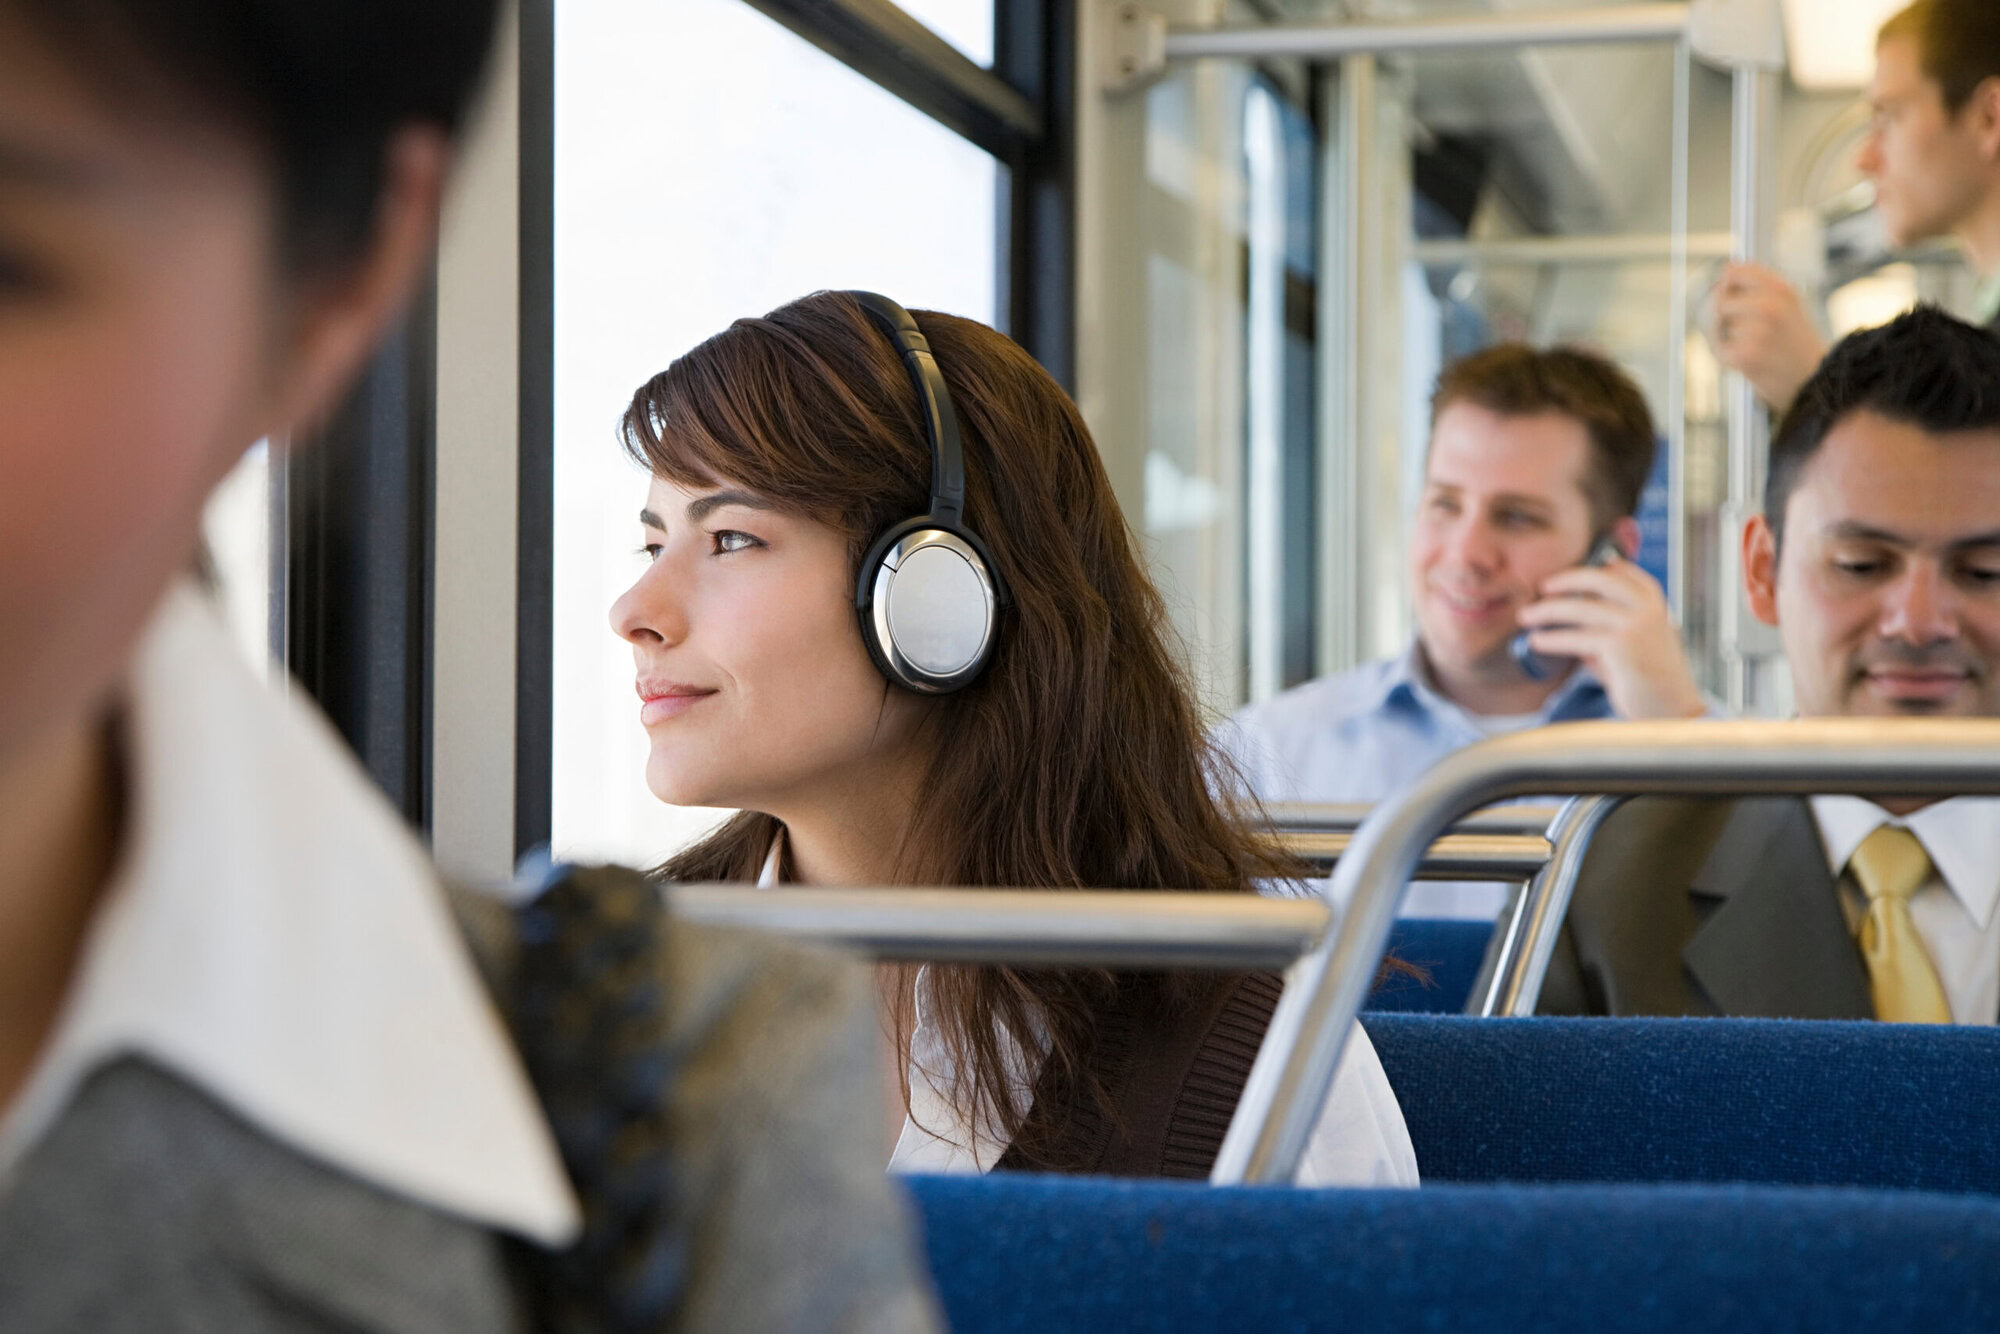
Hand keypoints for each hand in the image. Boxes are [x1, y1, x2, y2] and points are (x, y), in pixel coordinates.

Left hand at [1517, 558, 1705, 720]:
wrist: (1673, 709)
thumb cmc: (1649, 678)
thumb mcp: (1632, 641)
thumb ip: (1606, 626)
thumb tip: (1565, 619)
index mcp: (1654, 603)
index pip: (1623, 571)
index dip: (1594, 568)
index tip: (1569, 574)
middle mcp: (1647, 609)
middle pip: (1600, 579)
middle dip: (1567, 580)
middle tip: (1542, 587)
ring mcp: (1635, 625)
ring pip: (1581, 607)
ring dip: (1547, 610)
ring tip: (1526, 616)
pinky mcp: (1620, 646)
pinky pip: (1576, 637)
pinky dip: (1552, 639)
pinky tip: (1536, 641)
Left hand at [1707, 262, 1827, 413]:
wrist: (1814, 380)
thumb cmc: (1794, 341)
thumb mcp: (1786, 303)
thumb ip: (1757, 284)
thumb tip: (1727, 267)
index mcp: (1781, 288)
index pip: (1733, 271)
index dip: (1728, 286)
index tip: (1736, 298)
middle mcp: (1770, 305)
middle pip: (1719, 301)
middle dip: (1724, 317)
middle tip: (1747, 331)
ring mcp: (1758, 331)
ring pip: (1718, 326)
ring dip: (1727, 339)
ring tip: (1754, 347)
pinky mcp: (1746, 355)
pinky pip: (1719, 349)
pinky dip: (1728, 357)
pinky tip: (1749, 360)